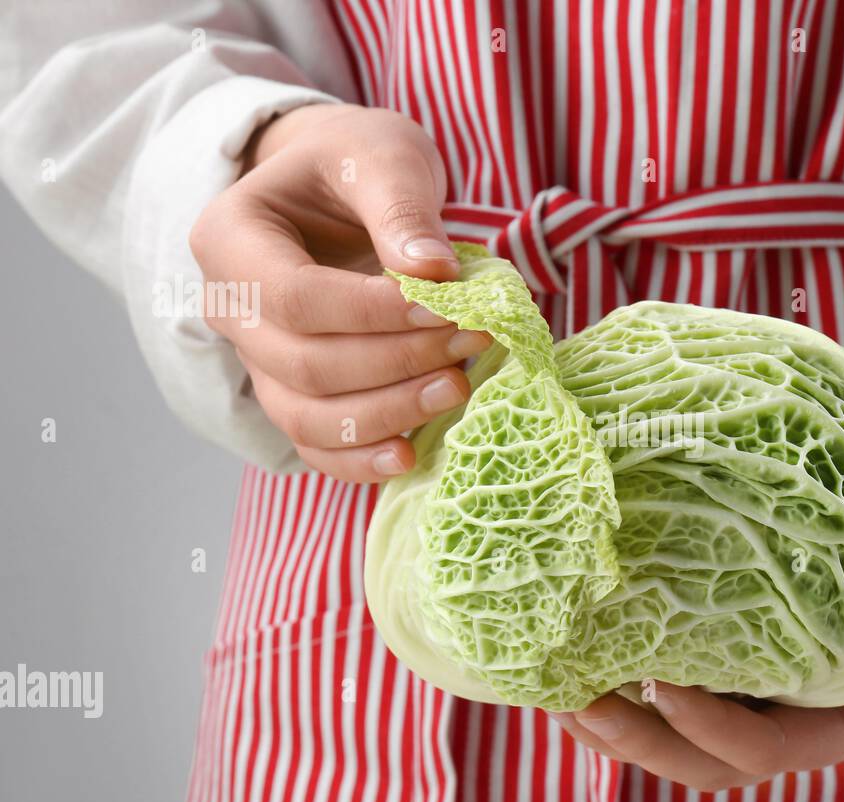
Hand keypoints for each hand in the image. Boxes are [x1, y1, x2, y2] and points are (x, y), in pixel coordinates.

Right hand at [189, 103, 491, 481]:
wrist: (334, 188)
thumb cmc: (353, 163)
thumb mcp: (380, 156)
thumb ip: (402, 208)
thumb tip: (432, 275)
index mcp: (230, 240)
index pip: (298, 297)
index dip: (375, 314)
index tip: (448, 308)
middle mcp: (228, 308)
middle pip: (306, 365)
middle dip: (396, 363)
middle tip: (472, 342)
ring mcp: (255, 359)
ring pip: (308, 416)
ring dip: (389, 413)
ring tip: (458, 387)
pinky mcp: (290, 394)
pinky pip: (314, 446)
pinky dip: (360, 460)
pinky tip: (411, 455)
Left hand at [549, 490, 843, 791]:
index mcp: (839, 726)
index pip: (761, 751)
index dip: (709, 730)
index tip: (664, 684)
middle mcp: (791, 721)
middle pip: (701, 760)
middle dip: (637, 741)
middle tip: (573, 701)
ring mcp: (761, 694)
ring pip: (677, 734)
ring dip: (618, 720)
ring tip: (556, 686)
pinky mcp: (741, 658)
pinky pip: (679, 685)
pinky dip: (629, 678)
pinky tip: (586, 649)